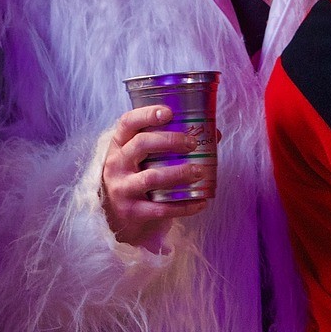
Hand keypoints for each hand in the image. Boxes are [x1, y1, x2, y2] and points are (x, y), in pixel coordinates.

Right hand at [98, 105, 209, 251]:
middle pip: (141, 144)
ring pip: (151, 178)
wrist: (119, 219)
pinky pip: (161, 208)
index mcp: (119, 146)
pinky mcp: (132, 211)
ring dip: (179, 173)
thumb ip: (169, 145)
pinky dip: (184, 205)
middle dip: (170, 140)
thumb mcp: (142, 159)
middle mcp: (116, 165)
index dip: (147, 114)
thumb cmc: (137, 179)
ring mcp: (122, 189)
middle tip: (192, 143)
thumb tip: (214, 133)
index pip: (128, 123)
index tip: (169, 112)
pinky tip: (201, 201)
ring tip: (200, 171)